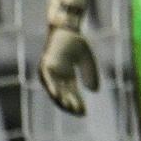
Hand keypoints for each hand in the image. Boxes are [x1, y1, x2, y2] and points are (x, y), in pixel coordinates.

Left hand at [39, 0, 97, 116]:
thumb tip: (94, 91)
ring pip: (54, 89)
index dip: (77, 103)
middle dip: (70, 104)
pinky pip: (48, 79)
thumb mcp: (87, 59)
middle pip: (63, 94)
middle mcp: (56, 76)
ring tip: (70, 108)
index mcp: (66, 75)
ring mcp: (49, 71)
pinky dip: (52, 88)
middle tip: (79, 113)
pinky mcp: (46, 64)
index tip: (84, 112)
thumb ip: (90, 74)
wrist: (66, 27)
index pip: (71, 93)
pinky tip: (58, 96)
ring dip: (61, 100)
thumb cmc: (75, 41)